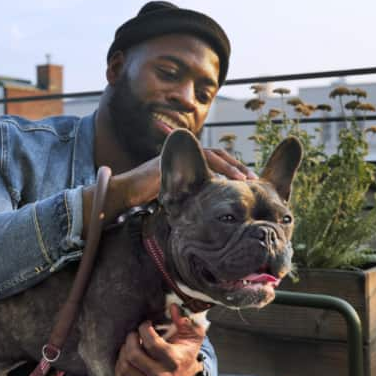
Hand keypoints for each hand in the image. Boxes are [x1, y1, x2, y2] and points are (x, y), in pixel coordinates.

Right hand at [82, 149, 256, 235]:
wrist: (121, 196)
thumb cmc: (144, 202)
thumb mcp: (175, 203)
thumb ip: (190, 204)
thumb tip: (210, 220)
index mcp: (187, 165)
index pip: (215, 162)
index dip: (232, 171)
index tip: (249, 184)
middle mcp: (183, 157)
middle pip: (218, 155)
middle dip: (237, 167)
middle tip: (254, 180)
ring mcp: (177, 156)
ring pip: (212, 155)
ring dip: (230, 167)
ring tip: (245, 181)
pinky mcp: (173, 159)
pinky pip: (198, 160)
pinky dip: (214, 169)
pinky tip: (224, 182)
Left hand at [115, 305, 206, 375]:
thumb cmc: (187, 352)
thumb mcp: (193, 336)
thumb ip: (185, 321)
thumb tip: (173, 307)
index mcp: (174, 361)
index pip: (152, 344)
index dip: (144, 329)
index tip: (146, 324)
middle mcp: (161, 375)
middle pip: (134, 356)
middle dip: (131, 339)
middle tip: (135, 333)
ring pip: (124, 367)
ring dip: (124, 350)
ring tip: (131, 343)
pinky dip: (120, 363)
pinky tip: (127, 355)